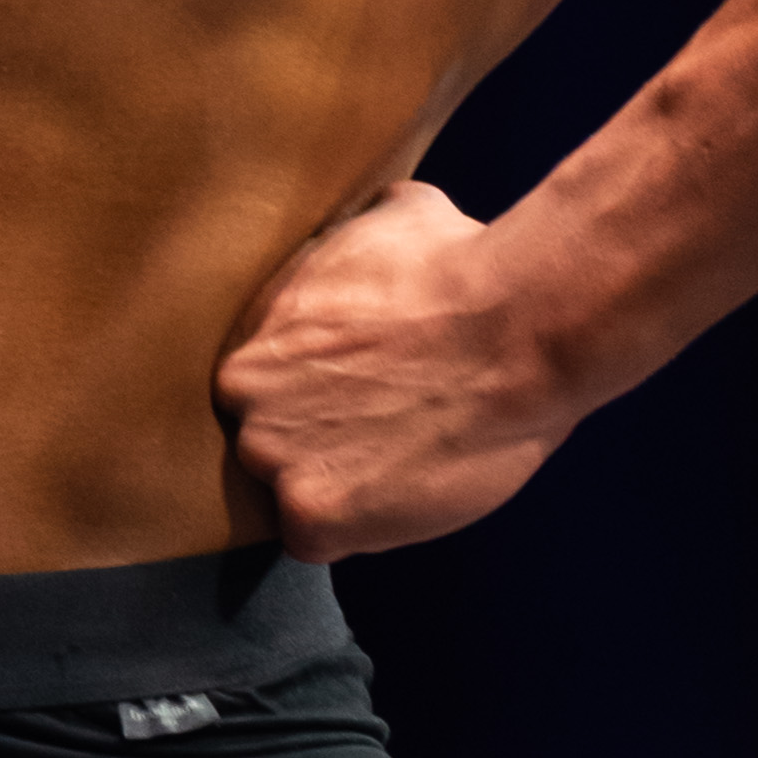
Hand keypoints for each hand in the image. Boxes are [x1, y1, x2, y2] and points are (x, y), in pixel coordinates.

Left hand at [214, 179, 579, 561]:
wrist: (514, 330)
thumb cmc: (463, 268)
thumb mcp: (394, 216)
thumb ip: (354, 239)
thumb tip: (368, 220)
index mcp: (251, 334)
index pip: (257, 390)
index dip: (311, 398)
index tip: (359, 397)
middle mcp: (243, 397)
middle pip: (266, 443)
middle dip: (316, 442)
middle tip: (382, 432)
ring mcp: (272, 458)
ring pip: (291, 493)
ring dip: (337, 486)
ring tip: (401, 461)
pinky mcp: (310, 515)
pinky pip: (315, 541)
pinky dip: (357, 529)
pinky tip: (402, 494)